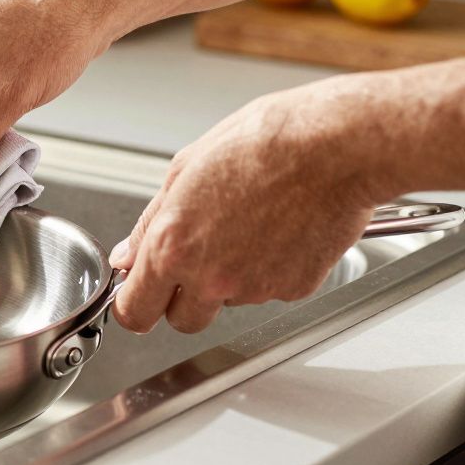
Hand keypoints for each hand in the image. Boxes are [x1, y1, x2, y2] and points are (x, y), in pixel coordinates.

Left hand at [109, 76, 390, 333]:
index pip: (134, 311)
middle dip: (182, 299)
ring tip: (249, 224)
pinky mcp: (293, 288)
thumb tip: (129, 255)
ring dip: (230, 278)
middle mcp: (210, 276)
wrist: (335, 146)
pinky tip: (279, 229)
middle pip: (182, 321)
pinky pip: (270, 290)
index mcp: (173, 247)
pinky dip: (270, 269)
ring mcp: (254, 288)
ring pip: (228, 301)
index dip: (134, 305)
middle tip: (197, 259)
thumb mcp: (184, 169)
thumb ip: (150, 224)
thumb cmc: (264, 143)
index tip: (137, 297)